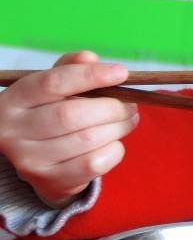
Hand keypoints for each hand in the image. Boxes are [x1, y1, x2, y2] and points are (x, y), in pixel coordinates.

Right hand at [0, 52, 138, 207]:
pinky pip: (94, 164)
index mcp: (14, 100)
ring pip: (87, 139)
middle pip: (73, 114)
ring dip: (119, 127)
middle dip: (112, 107)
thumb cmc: (47, 114)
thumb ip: (70, 69)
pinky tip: (114, 142)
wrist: (34, 159)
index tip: (121, 72)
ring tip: (128, 120)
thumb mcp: (51, 88)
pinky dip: (115, 150)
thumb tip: (89, 58)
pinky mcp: (50, 181)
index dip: (91, 76)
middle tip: (132, 104)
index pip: (53, 83)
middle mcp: (14, 131)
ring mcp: (30, 160)